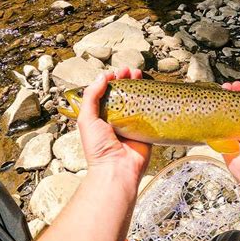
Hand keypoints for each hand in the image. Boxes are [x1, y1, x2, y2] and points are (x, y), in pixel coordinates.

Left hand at [78, 68, 150, 184]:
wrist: (116, 169)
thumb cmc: (98, 147)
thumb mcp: (87, 119)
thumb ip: (91, 96)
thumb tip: (101, 77)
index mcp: (101, 116)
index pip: (107, 94)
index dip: (112, 81)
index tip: (117, 72)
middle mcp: (117, 118)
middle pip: (124, 94)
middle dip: (128, 80)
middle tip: (131, 71)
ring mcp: (133, 123)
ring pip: (138, 100)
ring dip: (140, 86)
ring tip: (140, 74)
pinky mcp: (146, 130)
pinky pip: (151, 113)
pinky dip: (153, 101)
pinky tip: (153, 91)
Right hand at [221, 81, 239, 186]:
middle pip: (238, 111)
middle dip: (234, 97)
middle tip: (231, 88)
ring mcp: (237, 140)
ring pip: (227, 119)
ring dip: (224, 106)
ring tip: (223, 93)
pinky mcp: (226, 147)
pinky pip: (219, 133)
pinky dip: (215, 122)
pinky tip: (213, 110)